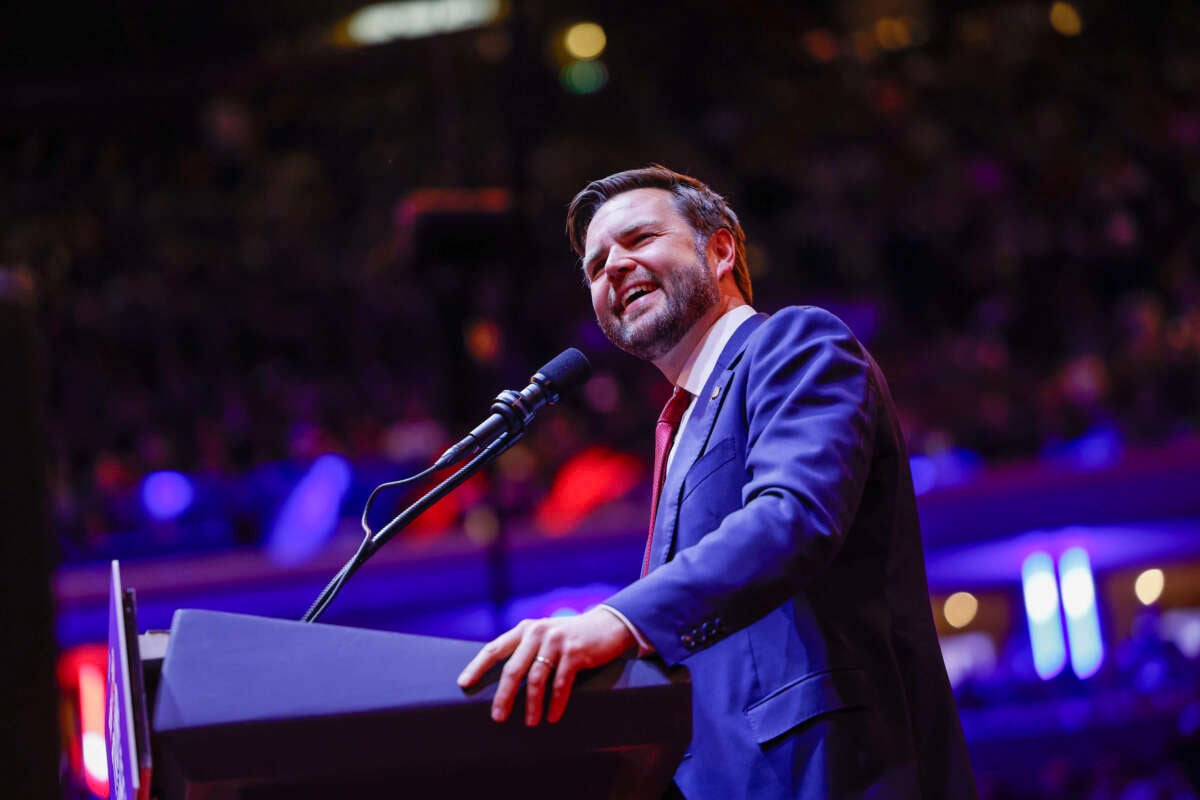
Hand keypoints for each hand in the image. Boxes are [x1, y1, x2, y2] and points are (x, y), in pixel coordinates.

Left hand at [456, 608, 635, 725]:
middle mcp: (537, 632)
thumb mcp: (545, 636)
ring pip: (536, 679)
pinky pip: (560, 683)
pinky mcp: (574, 652)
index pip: (494, 648)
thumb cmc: (570, 637)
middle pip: (513, 668)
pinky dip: (555, 703)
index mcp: (525, 629)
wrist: (607, 626)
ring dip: (531, 705)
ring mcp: (556, 641)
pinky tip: (552, 716)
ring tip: (530, 722)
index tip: (464, 683)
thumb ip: (525, 650)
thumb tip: (504, 682)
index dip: (477, 667)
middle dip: (504, 696)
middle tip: (497, 717)